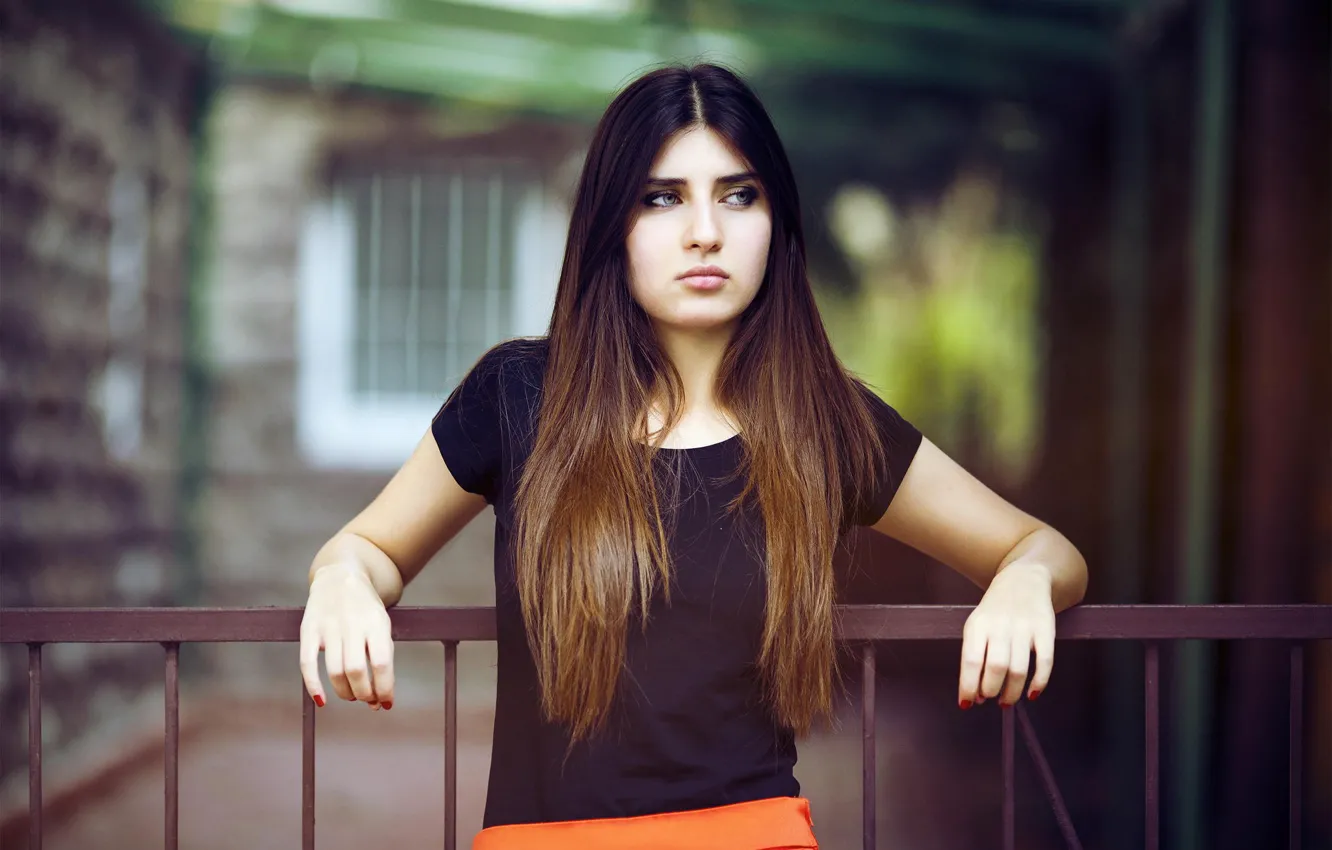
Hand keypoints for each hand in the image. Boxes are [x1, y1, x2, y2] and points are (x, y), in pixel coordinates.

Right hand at [299, 562, 395, 710]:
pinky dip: (313, 685)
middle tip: (367, 699)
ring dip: (345, 692)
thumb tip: (381, 700)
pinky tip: (322, 700)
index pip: (382, 663)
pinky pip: (307, 663)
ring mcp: (328, 626)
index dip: (385, 688)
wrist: (341, 576)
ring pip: (335, 671)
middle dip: (364, 693)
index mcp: (376, 623)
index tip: (386, 704)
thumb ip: (382, 659)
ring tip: (351, 695)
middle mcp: (352, 624)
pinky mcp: (308, 629)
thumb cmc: (365, 611)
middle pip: (356, 670)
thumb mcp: (382, 626)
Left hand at [957, 562, 1055, 708]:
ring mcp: (1025, 627)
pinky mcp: (1046, 629)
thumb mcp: (977, 626)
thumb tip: (974, 695)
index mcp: (978, 625)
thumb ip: (974, 658)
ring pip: (1018, 670)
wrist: (1024, 579)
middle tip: (990, 699)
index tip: (967, 704)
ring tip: (1006, 701)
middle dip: (991, 691)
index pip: (971, 661)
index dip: (968, 686)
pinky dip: (1039, 683)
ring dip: (1011, 693)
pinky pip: (1045, 662)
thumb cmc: (995, 612)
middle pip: (996, 668)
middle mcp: (1000, 625)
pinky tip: (1032, 694)